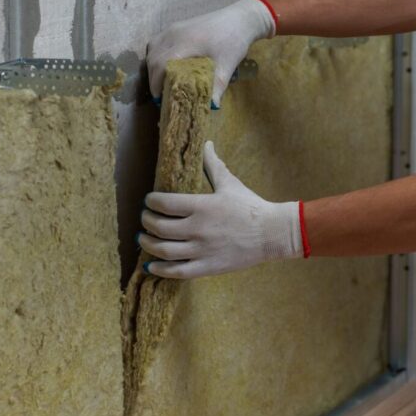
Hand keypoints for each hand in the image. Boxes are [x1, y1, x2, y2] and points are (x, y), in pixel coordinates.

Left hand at [139, 141, 306, 278]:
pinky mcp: (207, 267)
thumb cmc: (250, 206)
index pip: (164, 203)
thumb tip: (206, 143)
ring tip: (144, 239)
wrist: (272, 233)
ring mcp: (202, 250)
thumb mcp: (230, 183)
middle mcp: (198, 228)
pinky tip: (151, 265)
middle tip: (145, 218)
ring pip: (164, 250)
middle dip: (146, 222)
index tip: (149, 201)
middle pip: (159, 227)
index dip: (150, 202)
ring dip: (148, 244)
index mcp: (202, 206)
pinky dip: (160, 269)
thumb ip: (213, 165)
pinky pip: (177, 271)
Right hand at [146, 0, 275, 108]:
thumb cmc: (233, 41)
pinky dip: (156, 56)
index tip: (160, 98)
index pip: (160, 64)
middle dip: (153, 78)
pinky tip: (165, 66)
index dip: (156, 83)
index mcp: (184, 43)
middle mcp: (173, 34)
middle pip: (153, 58)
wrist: (240, 19)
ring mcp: (173, 28)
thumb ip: (217, 87)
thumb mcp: (227, 66)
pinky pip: (157, 42)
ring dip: (153, 67)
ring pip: (152, 50)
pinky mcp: (175, 26)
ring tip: (162, 81)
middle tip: (161, 94)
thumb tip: (212, 106)